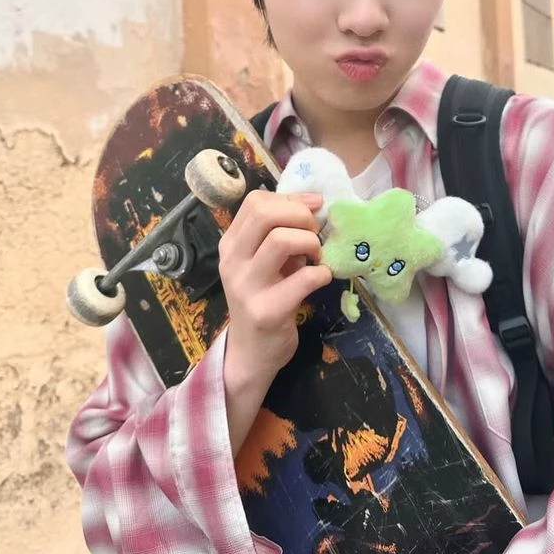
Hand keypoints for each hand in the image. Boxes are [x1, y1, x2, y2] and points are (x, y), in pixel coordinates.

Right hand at [218, 189, 331, 451]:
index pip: (255, 201)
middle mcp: (232, 261)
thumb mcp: (263, 262)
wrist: (251, 354)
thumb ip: (279, 233)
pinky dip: (321, 273)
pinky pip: (302, 279)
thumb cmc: (263, 300)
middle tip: (315, 233)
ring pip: (281, 240)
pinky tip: (322, 279)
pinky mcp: (267, 311)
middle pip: (264, 213)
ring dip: (310, 243)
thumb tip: (314, 202)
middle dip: (300, 215)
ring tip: (317, 257)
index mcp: (231, 244)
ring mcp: (246, 286)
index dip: (290, 198)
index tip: (313, 208)